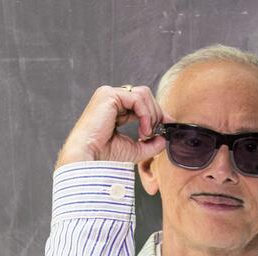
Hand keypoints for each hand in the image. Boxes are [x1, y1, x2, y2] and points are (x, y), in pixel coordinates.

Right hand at [56, 85, 173, 167]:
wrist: (89, 159)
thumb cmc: (105, 156)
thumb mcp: (135, 149)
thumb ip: (151, 143)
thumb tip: (164, 138)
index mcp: (115, 108)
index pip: (142, 103)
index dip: (157, 112)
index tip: (168, 124)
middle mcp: (111, 98)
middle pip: (145, 95)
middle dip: (156, 113)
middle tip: (155, 133)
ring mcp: (108, 94)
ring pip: (143, 94)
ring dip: (151, 115)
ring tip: (146, 134)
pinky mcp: (108, 95)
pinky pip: (138, 98)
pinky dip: (146, 114)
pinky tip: (143, 130)